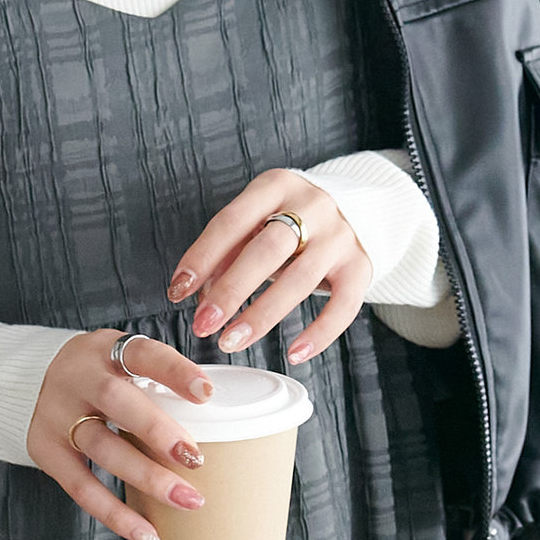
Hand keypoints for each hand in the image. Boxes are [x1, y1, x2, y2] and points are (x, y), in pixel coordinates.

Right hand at [25, 330, 215, 539]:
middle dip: (157, 431)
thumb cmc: (101, 375)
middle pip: (115, 401)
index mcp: (104, 349)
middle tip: (195, 459)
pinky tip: (148, 533)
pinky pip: (81, 487)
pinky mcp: (45, 449)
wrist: (32, 381)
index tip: (206, 392)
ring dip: (147, 477)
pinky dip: (115, 513)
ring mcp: (55, 414)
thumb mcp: (122, 361)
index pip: (141, 353)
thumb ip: (159, 381)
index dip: (174, 372)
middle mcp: (76, 376)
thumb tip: (220, 420)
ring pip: (102, 447)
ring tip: (187, 500)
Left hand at [166, 168, 371, 366]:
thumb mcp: (258, 220)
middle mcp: (311, 206)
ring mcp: (340, 236)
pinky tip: (294, 353)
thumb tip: (201, 297)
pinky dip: (320, 333)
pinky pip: (344, 305)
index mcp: (275, 186)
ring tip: (231, 341)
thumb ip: (228, 252)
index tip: (178, 290)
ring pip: (300, 280)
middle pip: (266, 250)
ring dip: (261, 315)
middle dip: (230, 291)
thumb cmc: (291, 218)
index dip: (202, 257)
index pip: (231, 221)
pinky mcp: (361, 265)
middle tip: (203, 324)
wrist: (358, 207)